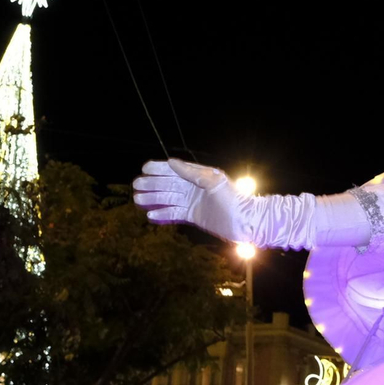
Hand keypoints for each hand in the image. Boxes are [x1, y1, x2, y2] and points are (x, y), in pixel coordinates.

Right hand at [133, 159, 248, 242]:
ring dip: (153, 199)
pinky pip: (174, 214)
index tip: (144, 168)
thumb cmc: (234, 199)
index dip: (159, 168)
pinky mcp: (194, 216)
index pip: (175, 170)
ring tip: (137, 200)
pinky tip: (150, 215)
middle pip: (168, 185)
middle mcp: (195, 188)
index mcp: (200, 176)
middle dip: (152, 184)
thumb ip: (192, 172)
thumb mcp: (214, 182)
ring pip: (169, 199)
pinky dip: (163, 214)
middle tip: (136, 185)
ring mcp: (193, 202)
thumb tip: (171, 162)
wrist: (247, 222)